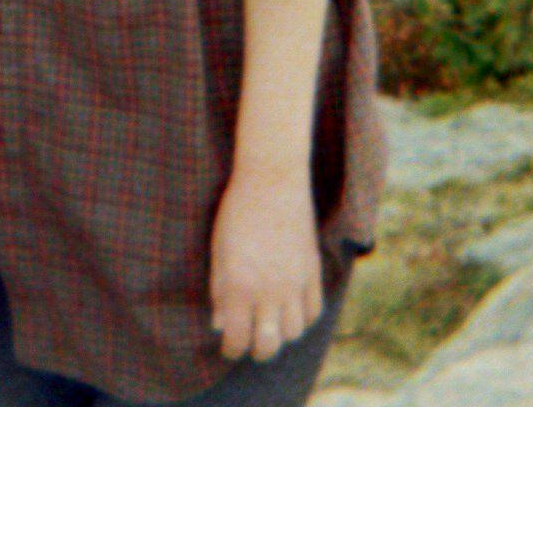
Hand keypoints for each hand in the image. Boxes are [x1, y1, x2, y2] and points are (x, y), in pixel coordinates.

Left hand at [209, 164, 324, 364]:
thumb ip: (220, 291)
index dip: (231, 349)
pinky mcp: (313, 271)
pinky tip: (292, 314)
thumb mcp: (219, 252)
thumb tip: (220, 325)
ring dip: (281, 336)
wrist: (272, 181)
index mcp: (240, 286)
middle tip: (251, 346)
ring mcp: (295, 283)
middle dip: (257, 351)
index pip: (238, 339)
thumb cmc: (237, 213)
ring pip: (294, 332)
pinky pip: (314, 311)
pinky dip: (303, 320)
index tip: (229, 347)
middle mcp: (270, 291)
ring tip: (271, 327)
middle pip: (269, 344)